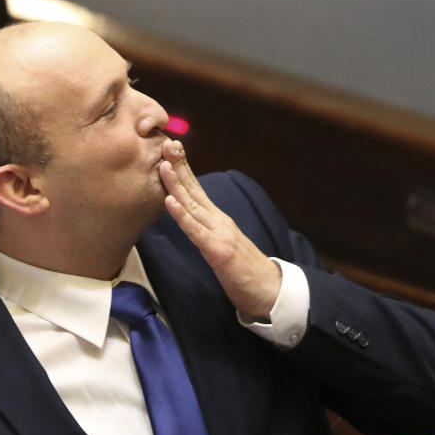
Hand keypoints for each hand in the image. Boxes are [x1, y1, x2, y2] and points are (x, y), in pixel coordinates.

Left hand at [158, 139, 281, 318]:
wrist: (271, 291)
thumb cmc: (243, 271)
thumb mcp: (220, 244)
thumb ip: (206, 230)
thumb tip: (188, 217)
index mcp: (217, 220)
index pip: (197, 190)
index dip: (183, 168)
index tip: (170, 147)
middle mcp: (218, 221)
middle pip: (194, 191)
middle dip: (178, 167)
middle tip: (165, 143)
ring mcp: (220, 235)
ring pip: (193, 206)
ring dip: (176, 185)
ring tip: (163, 166)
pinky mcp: (219, 252)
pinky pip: (197, 232)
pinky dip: (182, 216)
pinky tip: (170, 203)